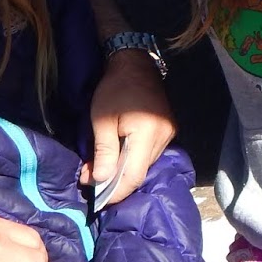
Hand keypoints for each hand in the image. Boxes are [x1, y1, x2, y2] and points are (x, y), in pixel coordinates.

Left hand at [85, 49, 175, 204]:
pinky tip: (119, 158)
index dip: (116, 192)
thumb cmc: (114, 89)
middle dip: (117, 183)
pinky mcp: (168, 129)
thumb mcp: (101, 120)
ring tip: (102, 170)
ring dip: (125, 171)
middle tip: (93, 183)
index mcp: (147, 133)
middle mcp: (164, 137)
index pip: (133, 176)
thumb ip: (103, 152)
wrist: (135, 62)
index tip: (97, 200)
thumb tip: (98, 181)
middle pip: (141, 172)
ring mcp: (169, 133)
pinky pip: (150, 154)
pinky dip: (133, 160)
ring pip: (146, 164)